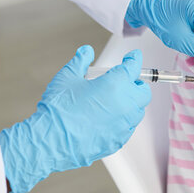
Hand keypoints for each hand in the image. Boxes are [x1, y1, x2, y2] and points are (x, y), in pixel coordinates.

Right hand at [0, 46, 150, 192]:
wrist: (50, 141)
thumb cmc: (58, 109)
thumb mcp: (67, 77)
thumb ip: (80, 61)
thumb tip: (87, 51)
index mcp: (115, 84)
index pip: (133, 67)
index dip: (133, 59)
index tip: (131, 58)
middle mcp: (125, 104)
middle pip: (143, 91)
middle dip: (135, 84)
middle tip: (122, 82)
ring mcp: (124, 124)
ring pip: (138, 111)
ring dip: (130, 104)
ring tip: (112, 101)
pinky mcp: (118, 140)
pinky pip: (128, 128)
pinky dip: (122, 121)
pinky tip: (106, 119)